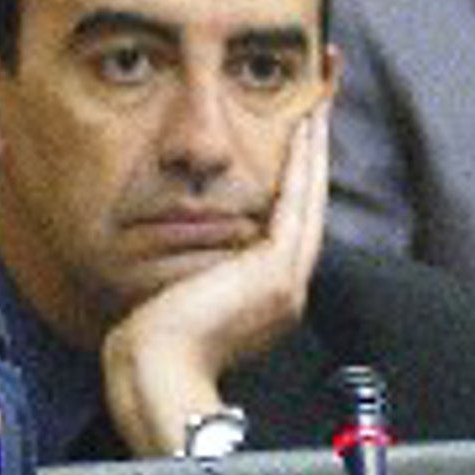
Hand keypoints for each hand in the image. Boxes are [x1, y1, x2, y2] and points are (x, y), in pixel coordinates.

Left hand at [101, 104, 332, 457]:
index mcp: (263, 299)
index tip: (297, 139)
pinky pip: (297, 204)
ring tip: (322, 101)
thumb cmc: (149, 345)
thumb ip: (190, 273)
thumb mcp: (174, 298)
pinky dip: (304, 163)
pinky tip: (307, 127)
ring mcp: (285, 283)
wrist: (155, 374)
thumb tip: (174, 253)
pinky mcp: (276, 273)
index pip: (285, 223)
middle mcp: (283, 289)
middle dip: (316, 152)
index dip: (295, 178)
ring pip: (310, 197)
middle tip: (324, 100)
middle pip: (308, 204)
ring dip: (316, 147)